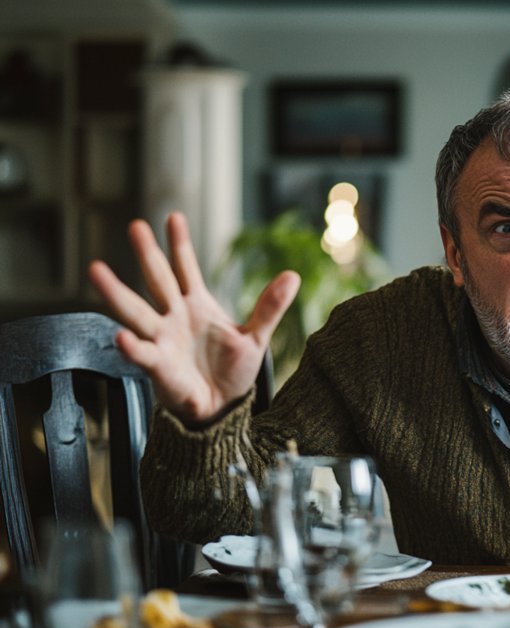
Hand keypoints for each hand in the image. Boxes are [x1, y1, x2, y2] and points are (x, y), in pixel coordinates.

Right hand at [88, 212, 299, 424]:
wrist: (222, 408)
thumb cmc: (232, 372)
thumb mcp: (255, 337)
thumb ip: (270, 307)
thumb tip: (293, 275)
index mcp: (196, 306)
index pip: (185, 268)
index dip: (179, 244)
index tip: (173, 216)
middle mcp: (174, 317)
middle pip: (157, 280)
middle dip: (147, 254)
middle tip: (135, 226)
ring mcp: (162, 339)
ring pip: (136, 311)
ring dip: (116, 292)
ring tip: (96, 270)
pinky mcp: (158, 366)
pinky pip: (142, 354)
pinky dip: (132, 347)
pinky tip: (123, 337)